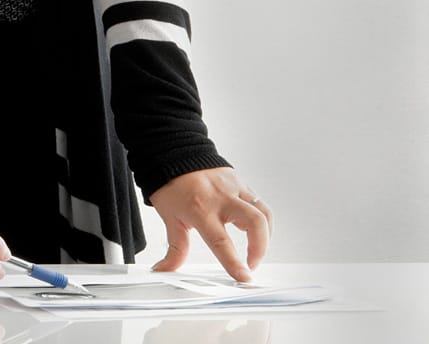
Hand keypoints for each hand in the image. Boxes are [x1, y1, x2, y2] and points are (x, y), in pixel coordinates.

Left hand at [149, 167, 273, 282]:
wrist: (172, 153)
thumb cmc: (170, 183)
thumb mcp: (169, 218)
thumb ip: (175, 248)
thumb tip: (165, 269)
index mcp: (200, 210)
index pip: (221, 242)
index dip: (235, 263)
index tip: (244, 277)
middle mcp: (221, 198)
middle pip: (256, 223)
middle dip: (261, 248)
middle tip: (251, 263)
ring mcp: (234, 187)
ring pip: (263, 212)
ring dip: (265, 235)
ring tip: (255, 248)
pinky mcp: (240, 181)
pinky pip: (258, 202)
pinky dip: (261, 219)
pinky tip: (253, 228)